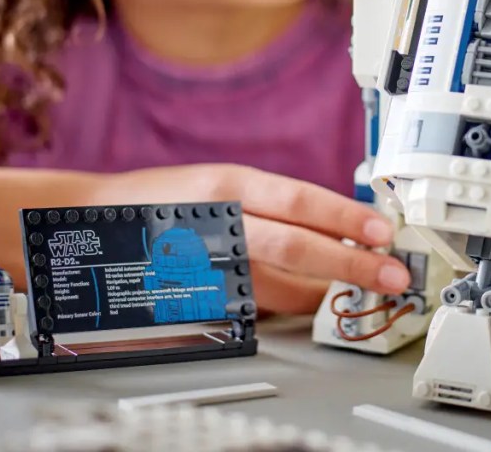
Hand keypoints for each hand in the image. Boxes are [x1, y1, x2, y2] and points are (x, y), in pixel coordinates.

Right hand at [97, 164, 410, 314]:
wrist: (99, 223)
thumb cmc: (169, 200)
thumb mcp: (224, 186)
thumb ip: (276, 206)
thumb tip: (342, 225)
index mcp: (230, 186)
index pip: (297, 200)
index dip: (344, 216)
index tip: (382, 230)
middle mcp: (220, 223)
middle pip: (294, 245)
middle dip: (350, 263)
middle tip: (392, 275)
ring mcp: (208, 264)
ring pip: (279, 283)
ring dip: (328, 288)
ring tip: (366, 289)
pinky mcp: (199, 296)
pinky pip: (258, 304)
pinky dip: (291, 302)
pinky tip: (317, 300)